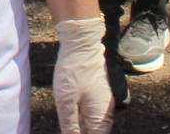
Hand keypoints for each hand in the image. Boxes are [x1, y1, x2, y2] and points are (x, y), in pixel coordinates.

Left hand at [52, 17, 113, 133]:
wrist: (81, 43)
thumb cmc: (73, 71)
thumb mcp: (65, 101)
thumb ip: (69, 125)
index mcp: (101, 116)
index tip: (69, 133)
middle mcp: (105, 111)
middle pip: (94, 132)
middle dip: (79, 132)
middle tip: (65, 128)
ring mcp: (101, 102)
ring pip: (90, 123)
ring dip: (79, 126)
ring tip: (65, 119)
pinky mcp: (95, 94)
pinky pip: (89, 112)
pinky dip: (79, 117)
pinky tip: (68, 114)